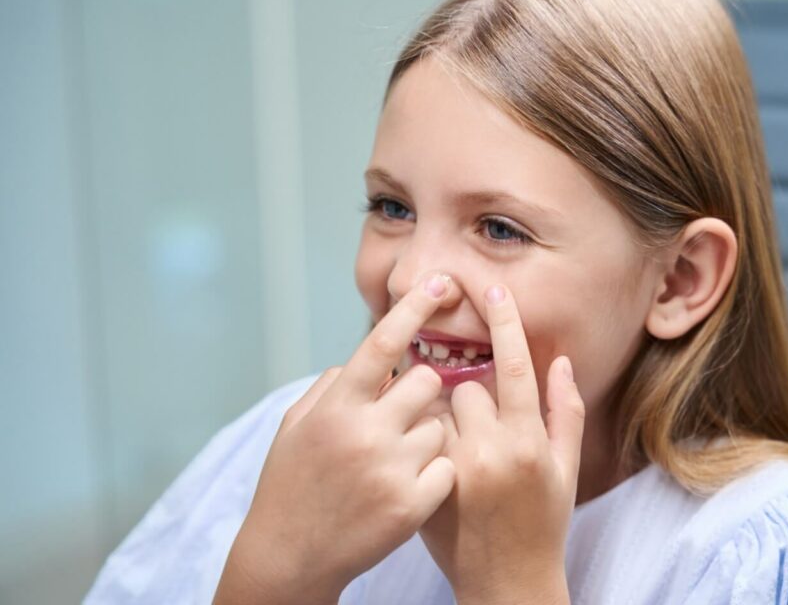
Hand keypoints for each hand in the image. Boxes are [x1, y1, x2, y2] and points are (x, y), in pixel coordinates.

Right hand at [214, 273, 456, 604]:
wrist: (289, 557)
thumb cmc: (292, 484)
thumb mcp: (296, 425)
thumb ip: (333, 386)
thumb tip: (367, 360)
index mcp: (335, 406)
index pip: (382, 343)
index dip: (413, 308)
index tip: (440, 281)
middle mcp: (363, 431)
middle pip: (427, 382)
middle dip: (420, 394)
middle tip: (398, 419)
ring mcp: (390, 469)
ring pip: (440, 426)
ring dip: (425, 438)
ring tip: (392, 465)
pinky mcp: (412, 504)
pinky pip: (447, 467)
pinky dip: (435, 474)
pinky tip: (404, 489)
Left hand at [418, 284, 584, 604]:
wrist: (506, 583)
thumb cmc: (543, 524)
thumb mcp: (566, 470)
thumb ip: (566, 413)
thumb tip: (560, 362)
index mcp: (528, 443)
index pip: (513, 365)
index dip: (503, 321)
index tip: (491, 285)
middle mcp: (489, 453)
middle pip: (466, 386)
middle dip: (472, 396)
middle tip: (483, 430)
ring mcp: (452, 472)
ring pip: (437, 411)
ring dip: (447, 418)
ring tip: (463, 452)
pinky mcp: (424, 487)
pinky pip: (418, 439)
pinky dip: (426, 441)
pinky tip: (436, 464)